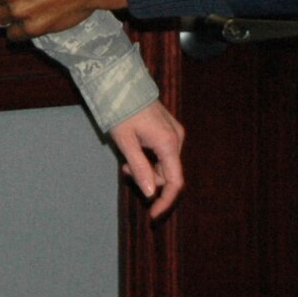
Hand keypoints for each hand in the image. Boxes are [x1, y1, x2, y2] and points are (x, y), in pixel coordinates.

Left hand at [110, 100, 185, 217]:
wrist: (121, 81)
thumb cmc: (120, 110)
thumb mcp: (125, 141)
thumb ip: (140, 168)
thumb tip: (150, 194)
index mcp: (168, 143)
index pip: (174, 182)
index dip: (165, 201)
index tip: (152, 215)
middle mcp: (177, 138)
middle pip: (167, 173)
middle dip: (148, 178)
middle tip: (125, 170)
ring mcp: (174, 132)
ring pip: (164, 163)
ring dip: (147, 168)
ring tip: (127, 158)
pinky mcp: (169, 128)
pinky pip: (163, 152)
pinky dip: (150, 157)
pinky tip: (135, 149)